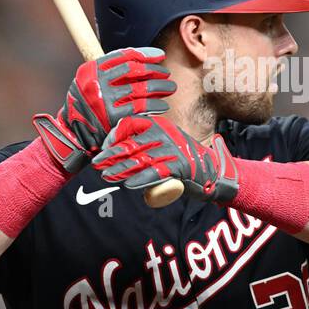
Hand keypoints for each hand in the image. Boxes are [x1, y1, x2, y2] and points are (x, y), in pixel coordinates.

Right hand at [33, 48, 175, 171]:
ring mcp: (104, 100)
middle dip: (155, 70)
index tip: (160, 55)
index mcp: (90, 70)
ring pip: (140, 88)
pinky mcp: (113, 118)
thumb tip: (144, 58)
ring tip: (170, 88)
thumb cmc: (89, 106)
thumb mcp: (91, 82)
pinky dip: (155, 105)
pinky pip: (141, 108)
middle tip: (167, 74)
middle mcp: (95, 82)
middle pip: (133, 70)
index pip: (123, 56)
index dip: (145, 54)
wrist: (74, 135)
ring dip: (160, 87)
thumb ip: (111, 71)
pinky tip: (163, 105)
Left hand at [92, 116, 238, 202]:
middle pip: (132, 143)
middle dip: (112, 154)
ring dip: (121, 168)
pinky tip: (129, 184)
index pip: (131, 124)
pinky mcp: (180, 166)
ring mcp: (174, 150)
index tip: (103, 146)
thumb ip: (143, 145)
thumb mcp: (162, 145)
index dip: (114, 135)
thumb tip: (114, 151)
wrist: (211, 171)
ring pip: (141, 159)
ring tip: (107, 175)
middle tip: (98, 164)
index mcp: (160, 125)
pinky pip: (156, 172)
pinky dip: (141, 179)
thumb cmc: (181, 160)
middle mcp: (166, 134)